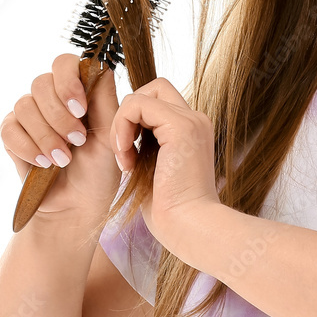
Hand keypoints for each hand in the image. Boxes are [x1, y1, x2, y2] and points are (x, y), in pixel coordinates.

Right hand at [0, 54, 120, 221]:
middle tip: (78, 141)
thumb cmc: (101, 168)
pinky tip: (45, 164)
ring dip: (47, 135)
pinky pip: (9, 129)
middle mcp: (51, 97)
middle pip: (41, 83)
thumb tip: (96, 64)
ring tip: (64, 159)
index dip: (68, 82)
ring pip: (25, 106)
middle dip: (60, 116)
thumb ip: (105, 97)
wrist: (79, 204)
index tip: (81, 109)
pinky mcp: (11, 134)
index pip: (65, 63)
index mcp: (78, 91)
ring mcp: (29, 114)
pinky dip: (29, 148)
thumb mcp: (112, 132)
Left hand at [110, 77, 220, 245]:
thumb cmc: (169, 211)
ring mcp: (190, 120)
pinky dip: (122, 126)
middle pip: (153, 90)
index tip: (126, 153)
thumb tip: (122, 136)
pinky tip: (125, 157)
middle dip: (128, 113)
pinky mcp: (181, 126)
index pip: (159, 102)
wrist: (189, 226)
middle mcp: (195, 120)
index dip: (135, 119)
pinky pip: (137, 104)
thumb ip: (144, 148)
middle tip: (122, 149)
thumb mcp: (152, 171)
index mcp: (191, 131)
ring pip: (142, 94)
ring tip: (123, 157)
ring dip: (121, 123)